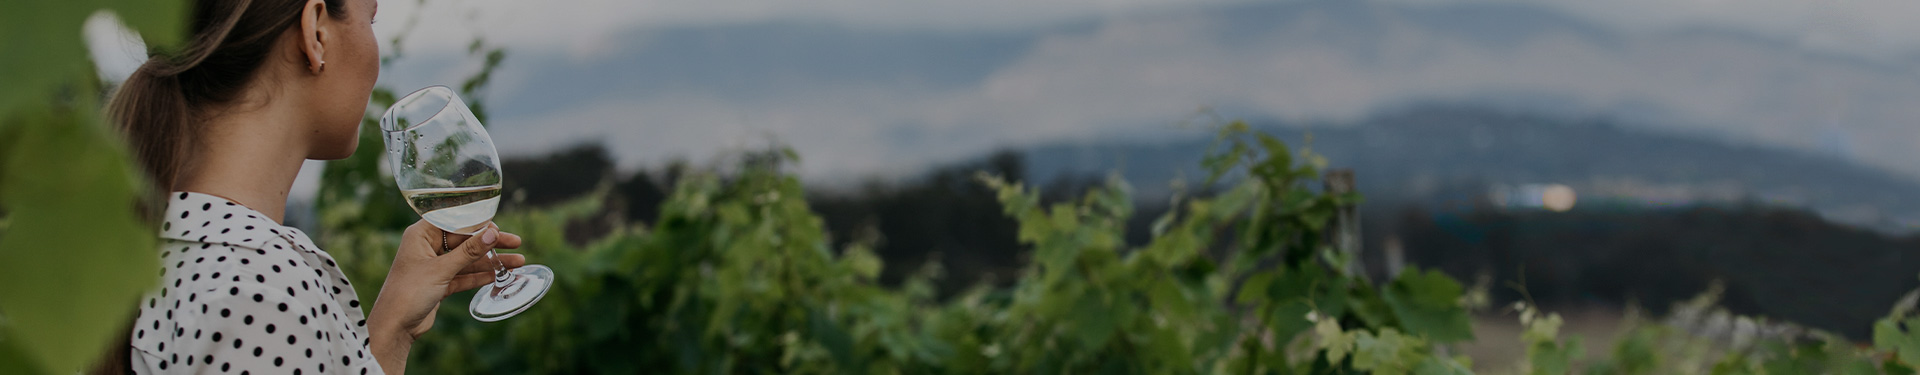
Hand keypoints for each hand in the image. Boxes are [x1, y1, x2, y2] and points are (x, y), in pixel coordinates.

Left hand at [366, 221, 525, 372]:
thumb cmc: (408, 293)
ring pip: (468, 259)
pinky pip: (465, 275)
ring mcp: (434, 266)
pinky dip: (481, 275)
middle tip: (516, 243)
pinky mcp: (440, 283)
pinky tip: (500, 275)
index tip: (498, 229)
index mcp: (421, 235)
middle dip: (490, 243)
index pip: (455, 221)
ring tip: (517, 262)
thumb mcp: (441, 269)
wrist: (394, 327)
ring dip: (491, 261)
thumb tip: (492, 233)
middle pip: (465, 240)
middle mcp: (427, 247)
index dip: (478, 223)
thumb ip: (468, 251)